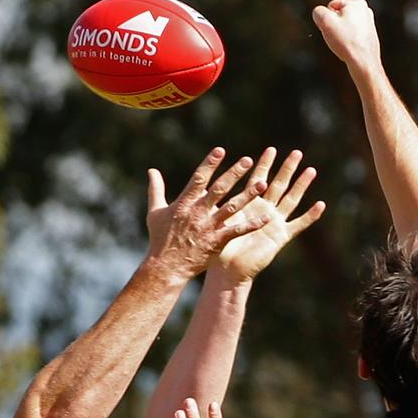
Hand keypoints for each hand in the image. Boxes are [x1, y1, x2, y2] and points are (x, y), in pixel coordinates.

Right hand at [146, 147, 269, 279]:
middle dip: (234, 173)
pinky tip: (266, 217)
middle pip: (219, 189)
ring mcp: (208, 227)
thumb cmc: (160, 238)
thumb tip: (152, 170)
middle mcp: (198, 212)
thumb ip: (155, 189)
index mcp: (184, 203)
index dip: (209, 164)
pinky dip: (252, 224)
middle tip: (248, 160)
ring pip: (232, 207)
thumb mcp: (155, 212)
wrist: (166, 266)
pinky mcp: (217, 241)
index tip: (220, 150)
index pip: (199, 179)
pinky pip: (238, 230)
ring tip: (262, 183)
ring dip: (248, 195)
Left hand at [210, 148, 325, 282]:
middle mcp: (264, 211)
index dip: (265, 165)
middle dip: (287, 168)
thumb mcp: (219, 219)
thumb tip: (205, 183)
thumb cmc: (219, 246)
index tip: (271, 149)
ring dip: (301, 185)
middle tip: (297, 152)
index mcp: (249, 204)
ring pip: (291, 199)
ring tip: (311, 170)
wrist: (227, 271)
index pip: (258, 179)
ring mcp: (274, 223)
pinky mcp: (280, 237)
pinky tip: (321, 205)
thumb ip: (219, 202)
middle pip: (279, 185)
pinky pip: (298, 224)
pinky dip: (310, 216)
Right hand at [312, 0, 381, 71]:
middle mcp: (365, 10)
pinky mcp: (369, 36)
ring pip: (344, 27)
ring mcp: (369, 23)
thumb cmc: (346, 41)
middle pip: (338, 16)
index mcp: (357, 2)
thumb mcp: (325, 22)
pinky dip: (348, 42)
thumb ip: (318, 12)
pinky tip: (350, 48)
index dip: (326, 19)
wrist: (363, 62)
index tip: (333, 30)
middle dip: (334, 26)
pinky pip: (351, 36)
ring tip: (345, 43)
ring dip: (340, 35)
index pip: (331, 6)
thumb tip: (319, 14)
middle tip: (338, 37)